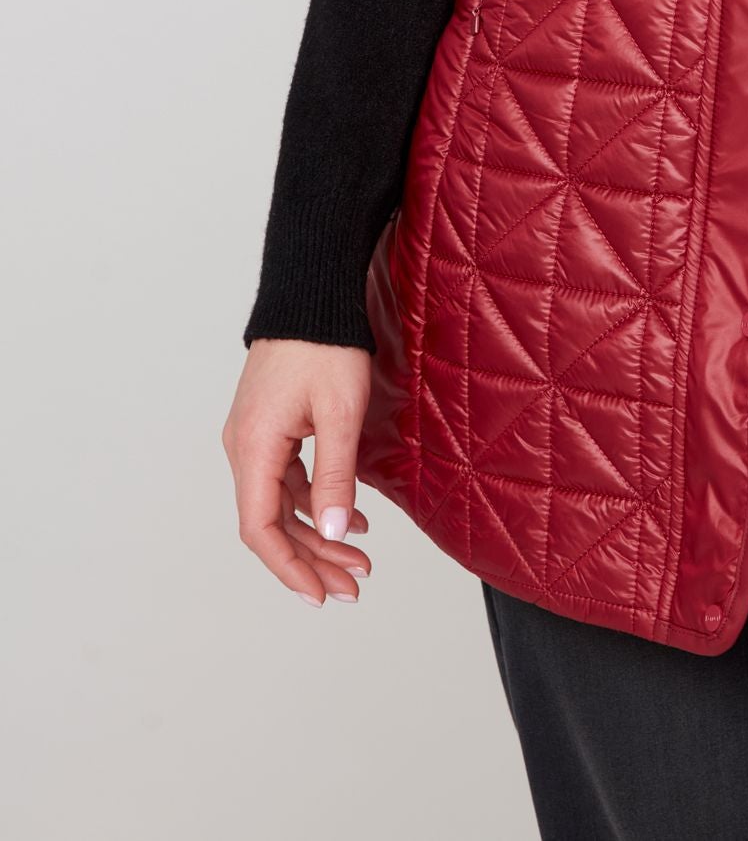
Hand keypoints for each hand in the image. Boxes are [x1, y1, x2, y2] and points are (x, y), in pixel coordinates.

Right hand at [223, 340, 373, 606]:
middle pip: (273, 523)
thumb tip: (334, 532)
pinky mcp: (269, 427)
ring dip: (319, 533)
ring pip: (282, 504)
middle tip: (355, 584)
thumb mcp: (340, 413)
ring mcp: (254, 438)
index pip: (261, 530)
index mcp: (252, 448)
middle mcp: (244, 448)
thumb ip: (335, 476)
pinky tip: (353, 516)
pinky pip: (288, 479)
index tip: (321, 595)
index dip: (290, 568)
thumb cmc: (325, 346)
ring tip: (361, 559)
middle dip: (314, 558)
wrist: (311, 295)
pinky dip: (318, 501)